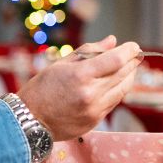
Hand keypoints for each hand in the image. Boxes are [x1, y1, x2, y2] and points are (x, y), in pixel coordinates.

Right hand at [18, 36, 140, 140]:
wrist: (29, 121)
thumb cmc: (41, 89)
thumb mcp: (61, 64)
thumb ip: (88, 51)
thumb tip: (112, 41)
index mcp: (80, 76)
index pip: (117, 60)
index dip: (129, 51)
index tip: (133, 46)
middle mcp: (90, 94)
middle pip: (124, 74)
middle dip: (132, 62)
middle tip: (133, 55)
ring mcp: (94, 110)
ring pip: (123, 89)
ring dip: (128, 77)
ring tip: (126, 68)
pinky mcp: (95, 121)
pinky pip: (114, 102)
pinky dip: (117, 90)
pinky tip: (113, 84)